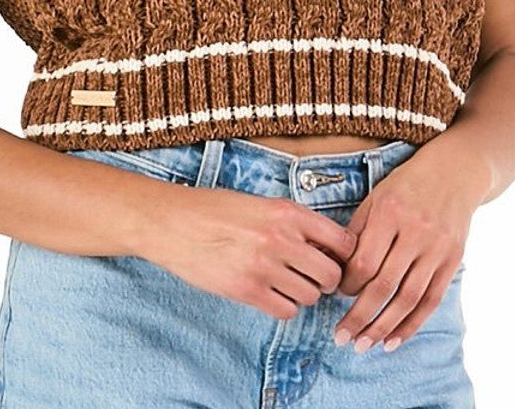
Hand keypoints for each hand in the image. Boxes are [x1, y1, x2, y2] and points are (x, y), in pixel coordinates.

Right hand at [145, 185, 358, 318]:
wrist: (172, 222)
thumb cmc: (212, 209)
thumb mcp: (259, 204)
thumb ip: (291, 222)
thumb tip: (324, 246)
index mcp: (286, 212)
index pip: (341, 241)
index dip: (342, 254)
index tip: (335, 258)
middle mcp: (281, 238)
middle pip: (331, 274)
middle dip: (326, 280)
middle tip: (313, 277)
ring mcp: (264, 266)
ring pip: (310, 296)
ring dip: (303, 293)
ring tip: (286, 282)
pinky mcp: (247, 290)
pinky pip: (286, 311)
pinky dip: (284, 306)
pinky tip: (271, 293)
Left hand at [332, 147, 486, 353]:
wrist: (455, 172)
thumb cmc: (407, 184)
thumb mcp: (376, 197)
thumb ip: (357, 231)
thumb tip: (333, 267)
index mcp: (390, 212)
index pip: (364, 261)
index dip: (347, 284)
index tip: (335, 294)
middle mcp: (415, 231)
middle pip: (384, 286)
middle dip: (360, 317)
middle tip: (341, 338)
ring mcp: (437, 248)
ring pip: (408, 299)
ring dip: (384, 328)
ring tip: (363, 345)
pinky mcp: (453, 260)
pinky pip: (431, 300)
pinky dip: (412, 324)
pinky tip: (394, 340)